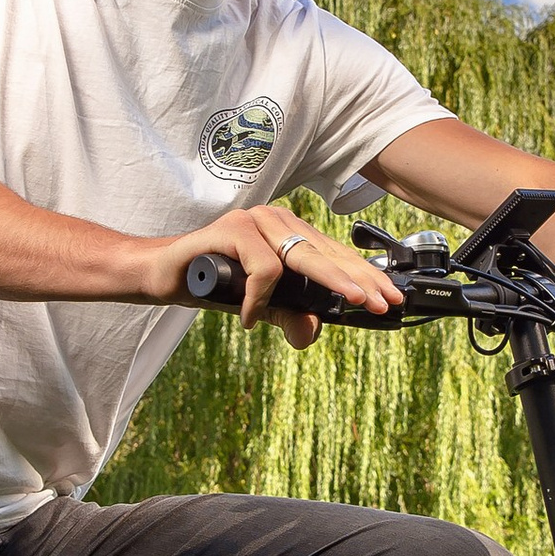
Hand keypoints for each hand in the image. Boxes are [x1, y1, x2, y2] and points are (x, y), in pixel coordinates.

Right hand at [134, 202, 404, 346]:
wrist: (164, 274)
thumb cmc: (214, 285)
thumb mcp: (259, 307)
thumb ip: (287, 315)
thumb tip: (311, 334)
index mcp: (288, 233)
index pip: (336, 254)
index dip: (365, 276)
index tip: (390, 298)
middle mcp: (276, 221)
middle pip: (327, 252)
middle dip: (360, 279)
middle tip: (380, 303)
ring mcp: (254, 221)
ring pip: (302, 255)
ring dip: (330, 282)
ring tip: (351, 304)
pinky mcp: (231, 230)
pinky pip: (262, 266)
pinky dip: (259, 297)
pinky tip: (250, 318)